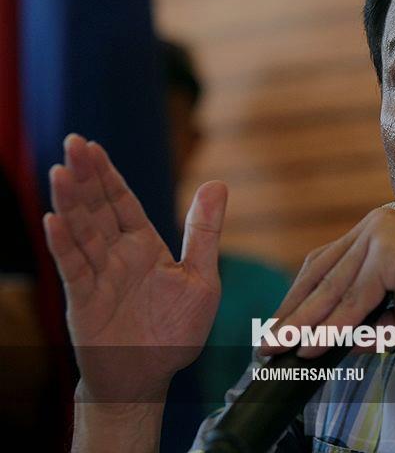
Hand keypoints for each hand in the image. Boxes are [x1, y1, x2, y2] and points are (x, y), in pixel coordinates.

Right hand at [43, 134, 226, 401]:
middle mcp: (117, 256)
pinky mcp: (86, 301)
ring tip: (60, 172)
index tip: (92, 146)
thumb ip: (205, 232)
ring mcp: (99, 276)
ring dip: (71, 203)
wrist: (151, 375)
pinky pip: (74, 269)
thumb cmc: (176, 330)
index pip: (122, 203)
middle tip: (72, 143)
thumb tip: (217, 183)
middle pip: (98, 209)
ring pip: (82, 232)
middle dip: (85, 177)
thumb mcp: (202, 277)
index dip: (108, 175)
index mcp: (144, 246)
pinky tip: (53, 220)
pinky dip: (64, 245)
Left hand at [262, 207, 394, 357]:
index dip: (301, 299)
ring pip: (334, 286)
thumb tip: (333, 339)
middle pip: (321, 271)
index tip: (282, 329)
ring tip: (282, 349)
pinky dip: (334, 324)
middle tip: (268, 343)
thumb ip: (368, 321)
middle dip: (294, 311)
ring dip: (306, 322)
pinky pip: (355, 294)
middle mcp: (377, 224)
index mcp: (379, 231)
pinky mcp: (392, 247)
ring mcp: (384, 230)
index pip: (327, 265)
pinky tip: (316, 345)